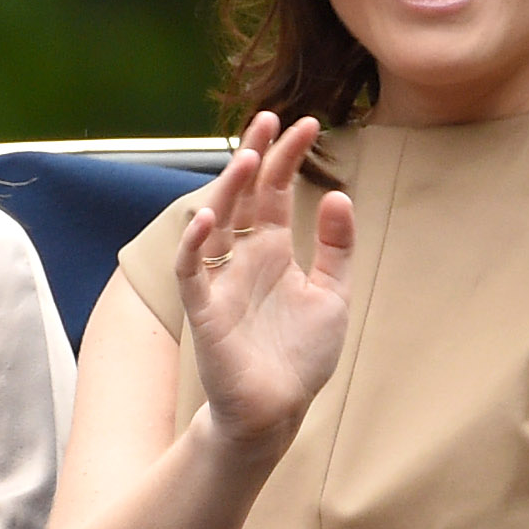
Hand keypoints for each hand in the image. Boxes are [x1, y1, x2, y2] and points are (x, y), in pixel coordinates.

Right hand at [175, 112, 355, 455]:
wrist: (278, 409)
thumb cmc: (300, 356)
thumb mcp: (332, 294)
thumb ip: (336, 247)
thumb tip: (338, 194)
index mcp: (273, 250)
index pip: (275, 192)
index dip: (288, 158)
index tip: (308, 124)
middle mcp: (244, 257)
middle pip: (244, 195)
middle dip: (256, 156)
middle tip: (270, 118)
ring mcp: (221, 280)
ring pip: (215, 222)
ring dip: (230, 189)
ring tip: (251, 157)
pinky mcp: (205, 309)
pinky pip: (190, 270)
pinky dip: (194, 244)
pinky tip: (209, 217)